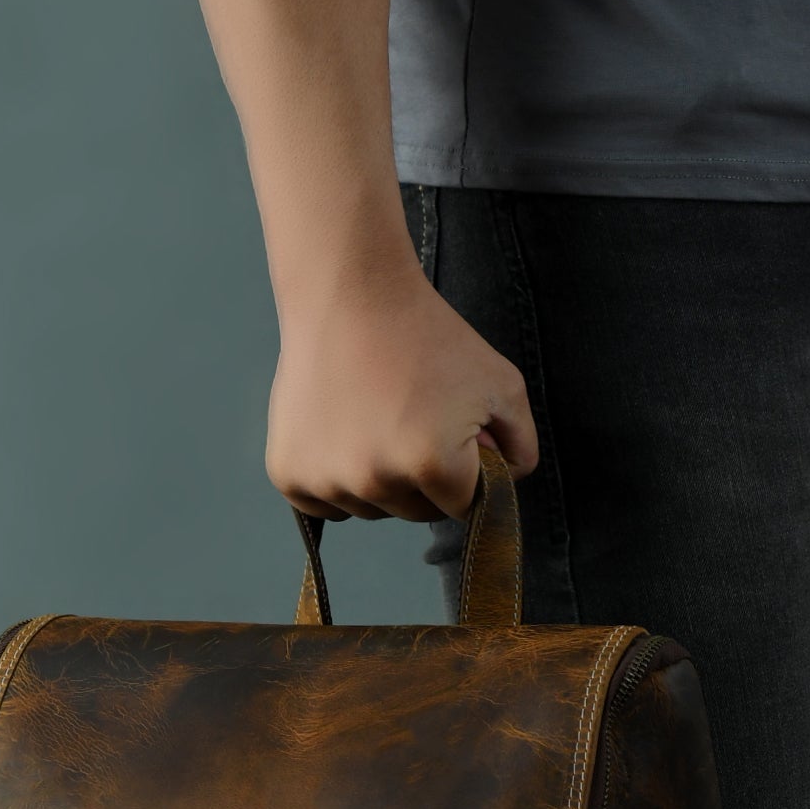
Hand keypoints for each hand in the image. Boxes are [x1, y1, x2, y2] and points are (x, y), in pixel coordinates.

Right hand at [266, 260, 536, 521]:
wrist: (349, 295)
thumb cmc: (428, 336)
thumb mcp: (501, 383)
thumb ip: (521, 445)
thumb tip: (508, 485)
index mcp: (432, 464)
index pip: (464, 508)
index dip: (465, 473)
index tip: (451, 435)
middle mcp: (376, 480)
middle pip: (416, 513)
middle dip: (424, 479)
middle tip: (411, 421)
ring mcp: (328, 480)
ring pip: (371, 510)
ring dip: (379, 480)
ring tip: (374, 420)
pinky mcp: (288, 474)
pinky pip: (325, 505)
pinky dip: (335, 481)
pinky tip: (342, 434)